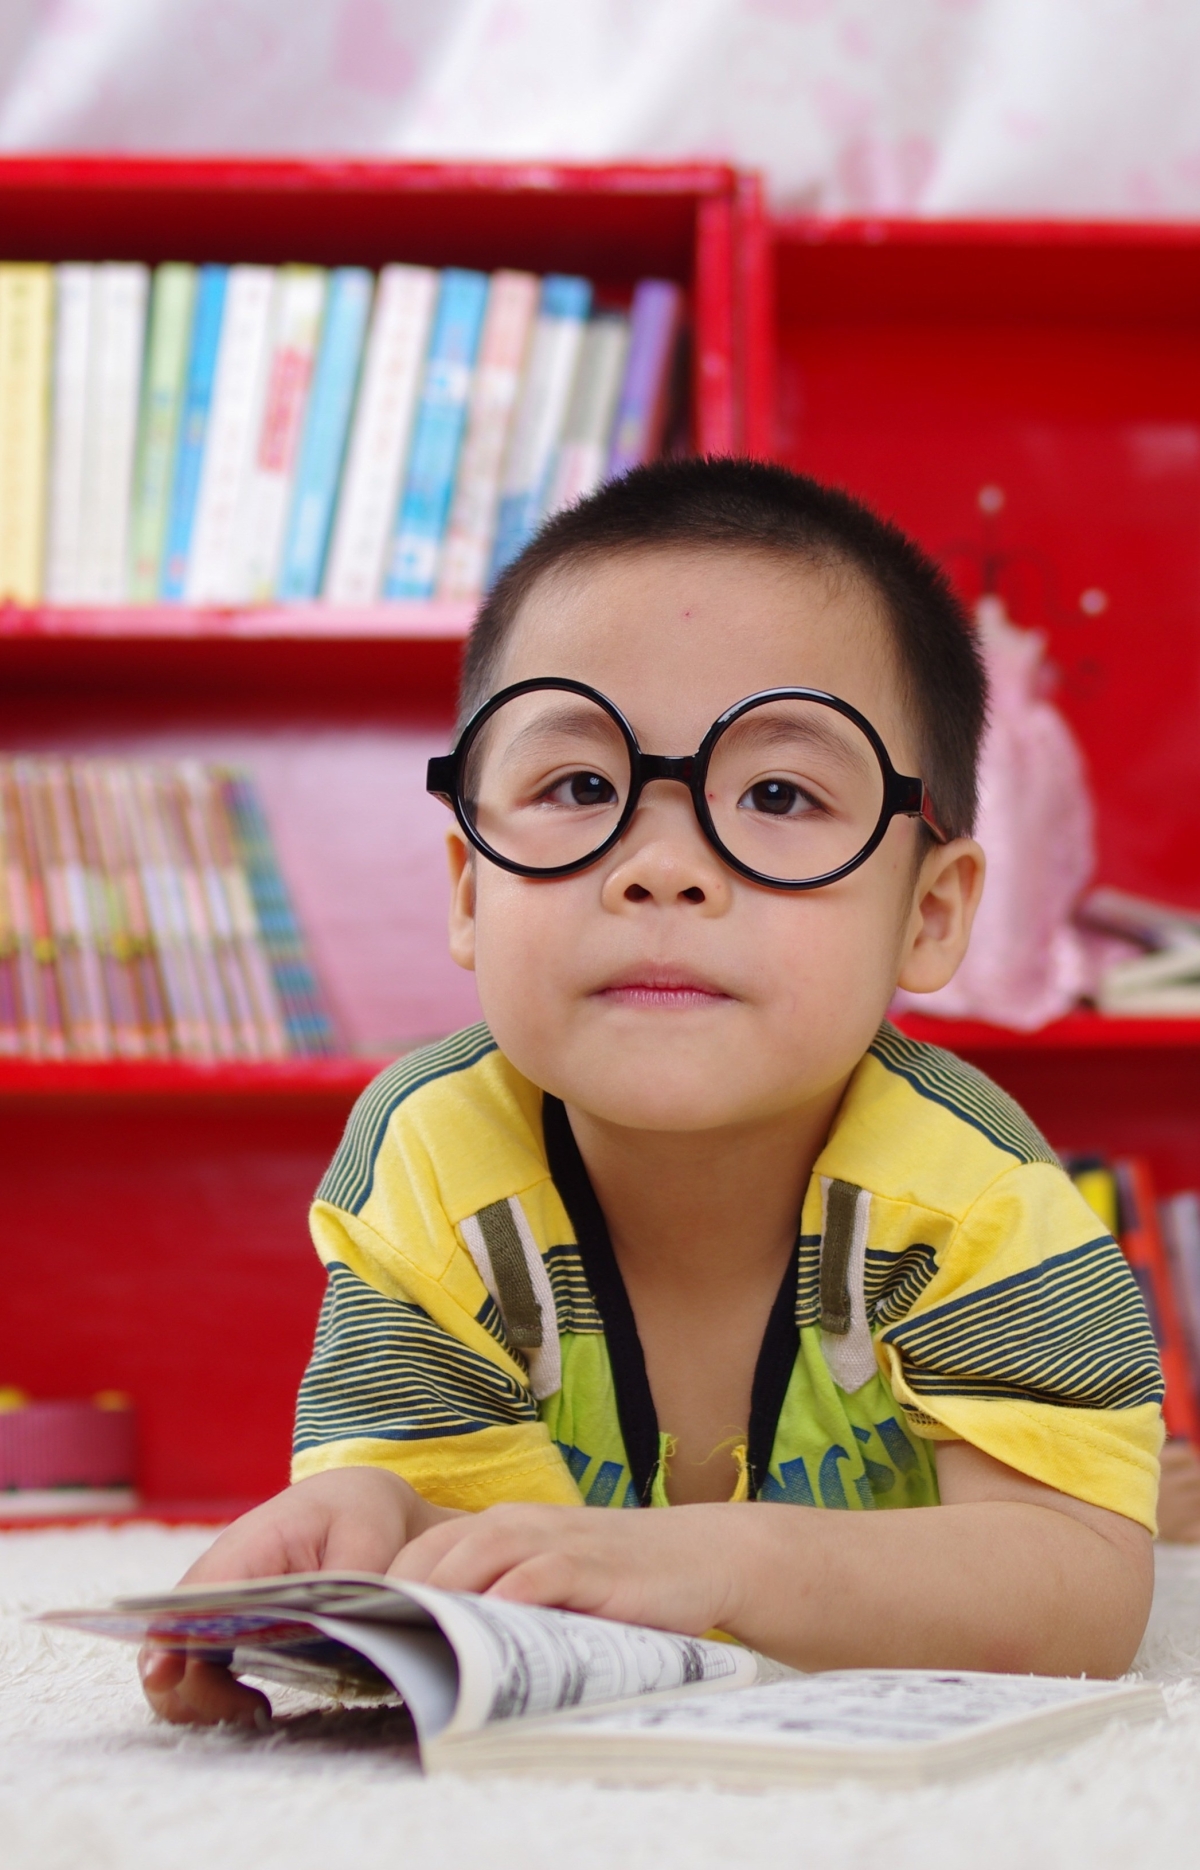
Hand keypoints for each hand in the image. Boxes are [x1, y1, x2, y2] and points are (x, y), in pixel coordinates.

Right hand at [140, 1466, 458, 1725]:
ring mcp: (217, 1597)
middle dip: (193, 1687)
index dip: (169, 1641)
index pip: (192, 1599)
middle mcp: (218, 1574)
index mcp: (247, 1548)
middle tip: (252, 1709)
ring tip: (254, 1710)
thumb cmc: (356, 1513)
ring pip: (175, 1656)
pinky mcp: (226, 1618)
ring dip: (199, 1695)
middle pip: (169, 1639)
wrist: (354, 1494)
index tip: (170, 1679)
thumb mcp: (365, 1543)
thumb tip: (327, 1636)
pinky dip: (209, 1689)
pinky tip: (251, 1702)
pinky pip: (197, 1659)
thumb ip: (343, 1591)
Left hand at [389, 1501, 745, 1636]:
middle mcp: (517, 1525)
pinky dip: (510, 1598)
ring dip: (441, 1595)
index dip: (384, 1590)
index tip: (357, 1634)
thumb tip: (434, 1648)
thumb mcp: (547, 1581)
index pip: (419, 1551)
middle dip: (398, 1598)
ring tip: (412, 1638)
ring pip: (476, 1555)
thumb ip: (498, 1600)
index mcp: (498, 1527)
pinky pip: (538, 1576)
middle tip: (372, 1647)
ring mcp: (553, 1541)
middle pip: (434, 1553)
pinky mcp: (590, 1565)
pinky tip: (489, 1629)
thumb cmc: (614, 1580)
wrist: (696, 1556)